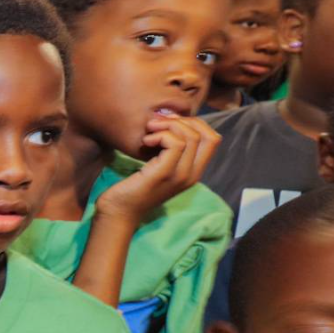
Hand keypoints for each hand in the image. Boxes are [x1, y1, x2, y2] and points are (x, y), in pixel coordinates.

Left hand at [94, 115, 220, 222]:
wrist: (119, 211)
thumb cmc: (134, 187)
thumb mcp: (159, 167)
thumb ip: (171, 152)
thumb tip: (172, 122)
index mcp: (194, 172)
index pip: (213, 139)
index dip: (195, 123)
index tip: (169, 123)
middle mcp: (192, 175)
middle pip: (208, 135)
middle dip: (183, 121)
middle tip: (157, 124)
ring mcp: (180, 175)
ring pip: (192, 137)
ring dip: (168, 126)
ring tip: (149, 132)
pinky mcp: (164, 174)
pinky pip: (176, 144)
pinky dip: (161, 135)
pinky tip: (146, 141)